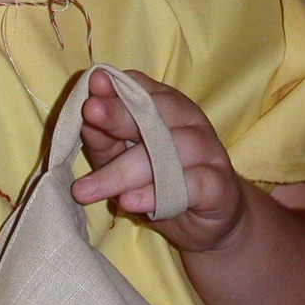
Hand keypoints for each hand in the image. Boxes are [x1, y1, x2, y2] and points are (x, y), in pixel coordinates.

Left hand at [71, 69, 245, 254]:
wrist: (209, 221)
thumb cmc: (162, 182)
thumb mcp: (123, 161)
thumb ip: (105, 141)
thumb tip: (85, 120)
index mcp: (166, 107)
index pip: (142, 88)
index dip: (117, 86)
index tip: (93, 83)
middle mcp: (189, 122)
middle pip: (156, 112)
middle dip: (119, 113)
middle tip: (90, 113)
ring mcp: (208, 152)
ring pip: (169, 151)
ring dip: (124, 171)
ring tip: (88, 189)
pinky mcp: (219, 186)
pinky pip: (190, 185)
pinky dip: (157, 194)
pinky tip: (130, 202)